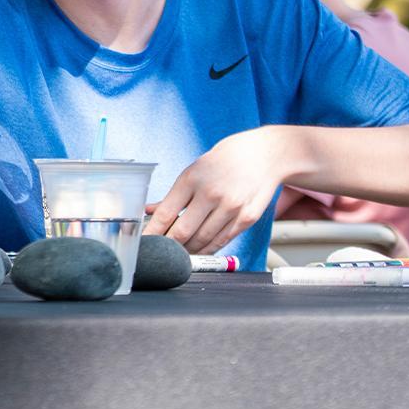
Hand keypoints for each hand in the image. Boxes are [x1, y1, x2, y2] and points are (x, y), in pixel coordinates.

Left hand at [142, 128, 284, 254]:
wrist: (265, 155)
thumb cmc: (224, 162)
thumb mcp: (193, 171)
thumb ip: (173, 195)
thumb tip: (150, 211)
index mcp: (191, 180)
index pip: (165, 214)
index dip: (151, 233)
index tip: (143, 243)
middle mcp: (211, 194)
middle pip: (182, 232)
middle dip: (168, 246)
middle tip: (160, 252)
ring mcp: (231, 208)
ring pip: (202, 241)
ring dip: (187, 251)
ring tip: (177, 253)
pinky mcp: (247, 218)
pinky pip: (222, 241)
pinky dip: (207, 249)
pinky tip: (198, 250)